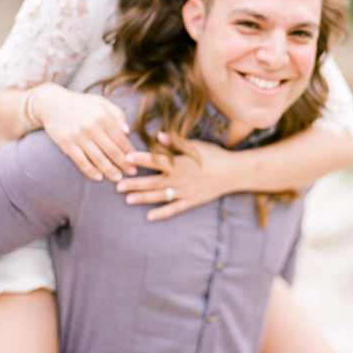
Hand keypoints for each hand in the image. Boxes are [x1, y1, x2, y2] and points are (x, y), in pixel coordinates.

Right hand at [33, 85, 136, 181]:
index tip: (137, 160)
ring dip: (110, 171)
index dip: (130, 152)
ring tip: (118, 178)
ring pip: (98, 159)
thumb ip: (117, 114)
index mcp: (103, 116)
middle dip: (124, 164)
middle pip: (112, 151)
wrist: (51, 103)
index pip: (121, 138)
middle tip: (133, 173)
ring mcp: (78, 137)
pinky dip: (91, 171)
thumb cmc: (80, 103)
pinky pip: (81, 162)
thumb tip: (128, 131)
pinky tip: (99, 177)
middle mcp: (92, 127)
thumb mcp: (101, 102)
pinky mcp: (67, 144)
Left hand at [115, 136, 232, 220]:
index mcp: (181, 163)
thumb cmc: (214, 155)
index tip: (126, 157)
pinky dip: (162, 213)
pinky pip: (174, 209)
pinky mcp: (191, 201)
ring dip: (143, 198)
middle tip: (118, 185)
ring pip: (160, 196)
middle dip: (135, 183)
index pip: (157, 160)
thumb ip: (175, 142)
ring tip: (127, 199)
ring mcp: (186, 192)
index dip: (141, 158)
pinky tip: (149, 216)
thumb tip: (157, 135)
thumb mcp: (195, 145)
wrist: (234, 173)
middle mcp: (181, 179)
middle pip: (154, 181)